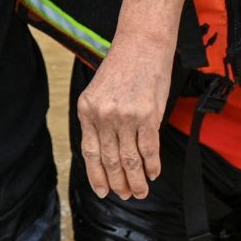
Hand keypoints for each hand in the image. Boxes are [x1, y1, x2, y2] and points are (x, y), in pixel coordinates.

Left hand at [76, 37, 171, 198]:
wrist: (141, 44)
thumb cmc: (122, 67)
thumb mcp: (99, 92)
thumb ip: (100, 120)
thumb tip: (107, 153)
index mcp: (87, 110)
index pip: (90, 152)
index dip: (97, 176)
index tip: (103, 192)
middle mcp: (103, 116)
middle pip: (110, 160)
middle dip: (118, 183)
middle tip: (126, 195)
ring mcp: (125, 117)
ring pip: (129, 160)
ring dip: (136, 180)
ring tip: (141, 192)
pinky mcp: (147, 115)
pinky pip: (148, 149)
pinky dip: (152, 165)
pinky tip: (154, 174)